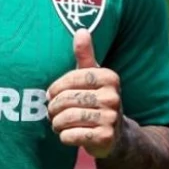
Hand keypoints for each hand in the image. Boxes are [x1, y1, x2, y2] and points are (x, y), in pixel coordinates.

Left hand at [46, 29, 121, 158]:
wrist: (117, 136)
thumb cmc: (97, 100)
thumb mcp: (93, 77)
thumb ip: (85, 55)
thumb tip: (81, 30)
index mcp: (109, 78)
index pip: (70, 79)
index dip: (55, 88)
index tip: (52, 95)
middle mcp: (113, 97)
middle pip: (66, 100)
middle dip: (53, 108)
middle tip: (52, 112)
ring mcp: (111, 118)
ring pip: (67, 118)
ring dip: (57, 123)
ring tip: (58, 123)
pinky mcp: (106, 138)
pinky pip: (71, 135)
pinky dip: (64, 137)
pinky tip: (68, 135)